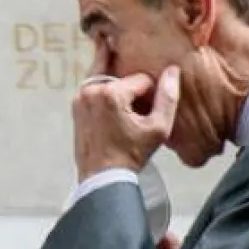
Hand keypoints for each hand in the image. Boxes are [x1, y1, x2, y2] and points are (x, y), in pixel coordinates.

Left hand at [72, 66, 180, 181]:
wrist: (102, 178)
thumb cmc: (130, 156)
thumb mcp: (158, 129)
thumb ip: (168, 98)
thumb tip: (172, 71)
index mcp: (111, 93)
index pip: (142, 79)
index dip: (151, 93)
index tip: (150, 111)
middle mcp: (91, 90)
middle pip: (123, 74)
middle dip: (133, 88)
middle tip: (138, 107)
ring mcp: (80, 98)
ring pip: (108, 79)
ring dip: (119, 86)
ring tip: (127, 106)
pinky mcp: (76, 106)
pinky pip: (95, 89)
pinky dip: (106, 93)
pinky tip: (115, 109)